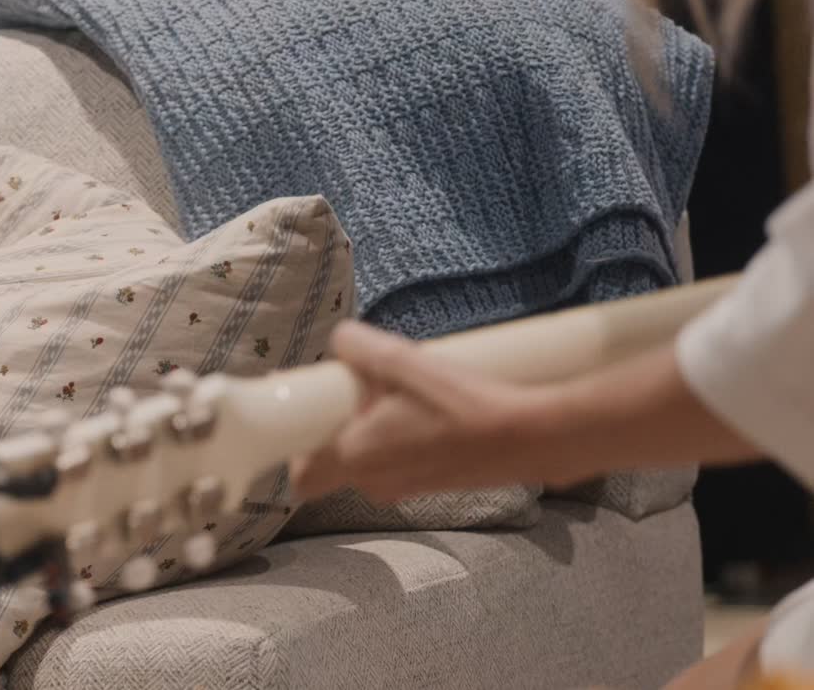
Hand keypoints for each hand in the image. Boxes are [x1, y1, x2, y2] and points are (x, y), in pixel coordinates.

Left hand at [288, 320, 587, 503]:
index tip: (305, 413)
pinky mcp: (433, 484)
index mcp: (357, 458)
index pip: (301, 479)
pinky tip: (423, 408)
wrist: (531, 438)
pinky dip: (399, 438)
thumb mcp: (404, 362)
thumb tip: (341, 340)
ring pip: (368, 459)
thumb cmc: (462, 405)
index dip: (295, 448)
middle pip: (334, 461)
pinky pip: (397, 461)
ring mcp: (405, 488)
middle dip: (339, 427)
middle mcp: (375, 482)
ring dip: (371, 430)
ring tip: (397, 393)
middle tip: (354, 389)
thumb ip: (360, 348)